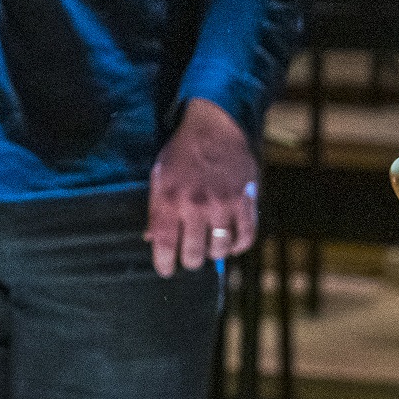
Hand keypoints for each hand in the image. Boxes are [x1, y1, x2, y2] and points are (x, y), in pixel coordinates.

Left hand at [146, 97, 258, 278]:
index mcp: (169, 199)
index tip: (165, 270)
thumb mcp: (159, 177)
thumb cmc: (182, 153)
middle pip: (193, 253)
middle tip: (189, 259)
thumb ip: (156, 209)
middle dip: (189, 261)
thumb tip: (151, 238)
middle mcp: (195, 206)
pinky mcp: (245, 202)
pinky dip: (239, 246)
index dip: (164, 263)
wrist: (214, 129)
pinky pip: (246, 236)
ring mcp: (223, 205)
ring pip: (219, 249)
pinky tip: (231, 244)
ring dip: (214, 254)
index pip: (164, 243)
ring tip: (209, 248)